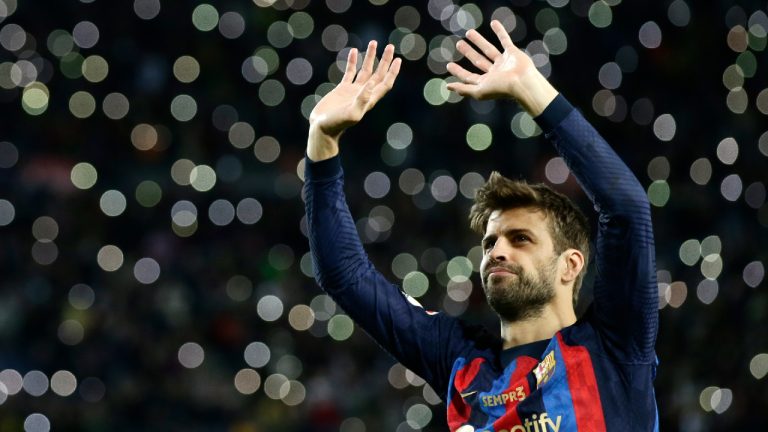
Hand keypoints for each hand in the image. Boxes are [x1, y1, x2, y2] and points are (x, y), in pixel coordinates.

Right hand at [307, 41, 401, 160]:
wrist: (322, 129)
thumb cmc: (337, 124)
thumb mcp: (352, 113)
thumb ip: (362, 99)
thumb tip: (372, 83)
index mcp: (369, 99)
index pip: (385, 83)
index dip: (393, 72)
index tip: (398, 59)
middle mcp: (364, 94)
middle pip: (378, 74)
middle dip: (385, 61)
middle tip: (390, 46)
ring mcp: (353, 91)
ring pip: (365, 70)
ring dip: (370, 57)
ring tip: (373, 42)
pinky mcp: (342, 89)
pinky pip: (350, 72)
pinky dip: (352, 62)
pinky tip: (354, 51)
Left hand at [446, 20, 556, 115]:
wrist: (522, 83)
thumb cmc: (501, 89)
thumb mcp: (479, 91)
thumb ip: (464, 88)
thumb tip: (448, 86)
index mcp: (487, 83)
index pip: (469, 77)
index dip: (459, 72)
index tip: (449, 65)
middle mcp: (495, 73)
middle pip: (478, 61)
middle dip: (468, 53)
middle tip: (459, 44)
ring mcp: (504, 63)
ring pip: (489, 49)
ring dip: (479, 41)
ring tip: (469, 32)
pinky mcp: (513, 53)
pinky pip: (505, 40)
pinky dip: (500, 31)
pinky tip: (493, 23)